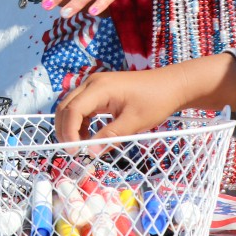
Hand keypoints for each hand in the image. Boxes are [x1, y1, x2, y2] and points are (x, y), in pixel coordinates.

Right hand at [55, 68, 186, 150]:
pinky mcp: (99, 91)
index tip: (74, 151)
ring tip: (81, 145)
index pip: (73, 110)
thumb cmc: (156, 100)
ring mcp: (94, 85)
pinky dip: (80, 122)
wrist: (171, 85)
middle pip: (65, 107)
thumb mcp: (135, 122)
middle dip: (64, 129)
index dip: (68, 132)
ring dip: (71, 126)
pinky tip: (88, 135)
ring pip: (71, 107)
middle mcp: (92, 83)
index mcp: (99, 88)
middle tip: (72, 151)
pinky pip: (81, 106)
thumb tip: (91, 152)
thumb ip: (111, 136)